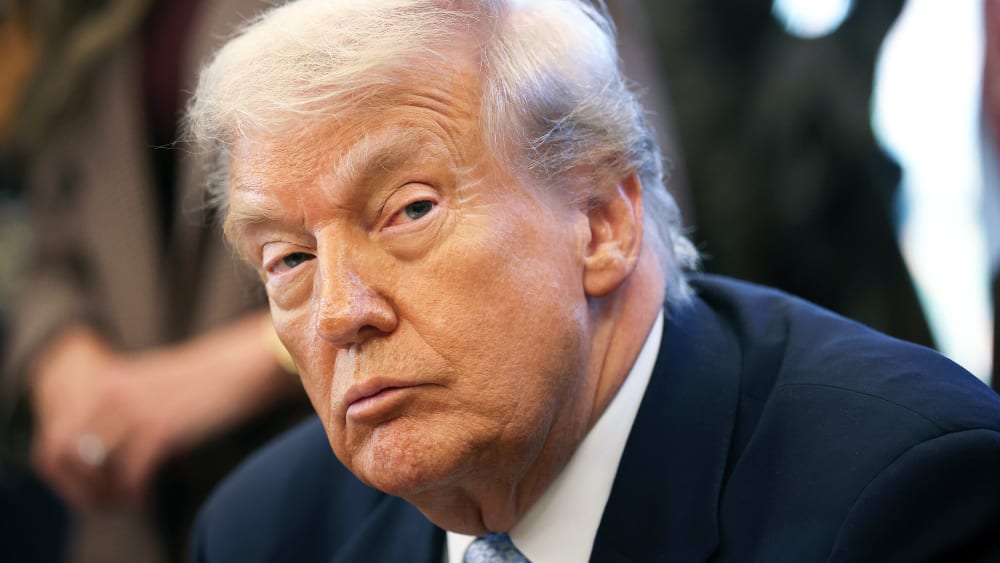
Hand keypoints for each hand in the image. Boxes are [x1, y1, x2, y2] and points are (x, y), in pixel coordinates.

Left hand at [29, 314, 298, 510]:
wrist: (245, 365)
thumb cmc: (207, 379)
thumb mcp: (153, 386)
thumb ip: (124, 409)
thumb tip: (105, 454)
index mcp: (107, 381)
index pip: (55, 435)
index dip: (63, 470)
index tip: (87, 486)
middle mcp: (112, 394)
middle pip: (68, 455)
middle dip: (82, 486)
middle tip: (105, 500)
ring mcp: (136, 411)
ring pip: (98, 469)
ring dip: (109, 493)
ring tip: (128, 501)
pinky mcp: (162, 430)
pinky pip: (132, 475)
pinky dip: (136, 495)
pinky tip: (145, 499)